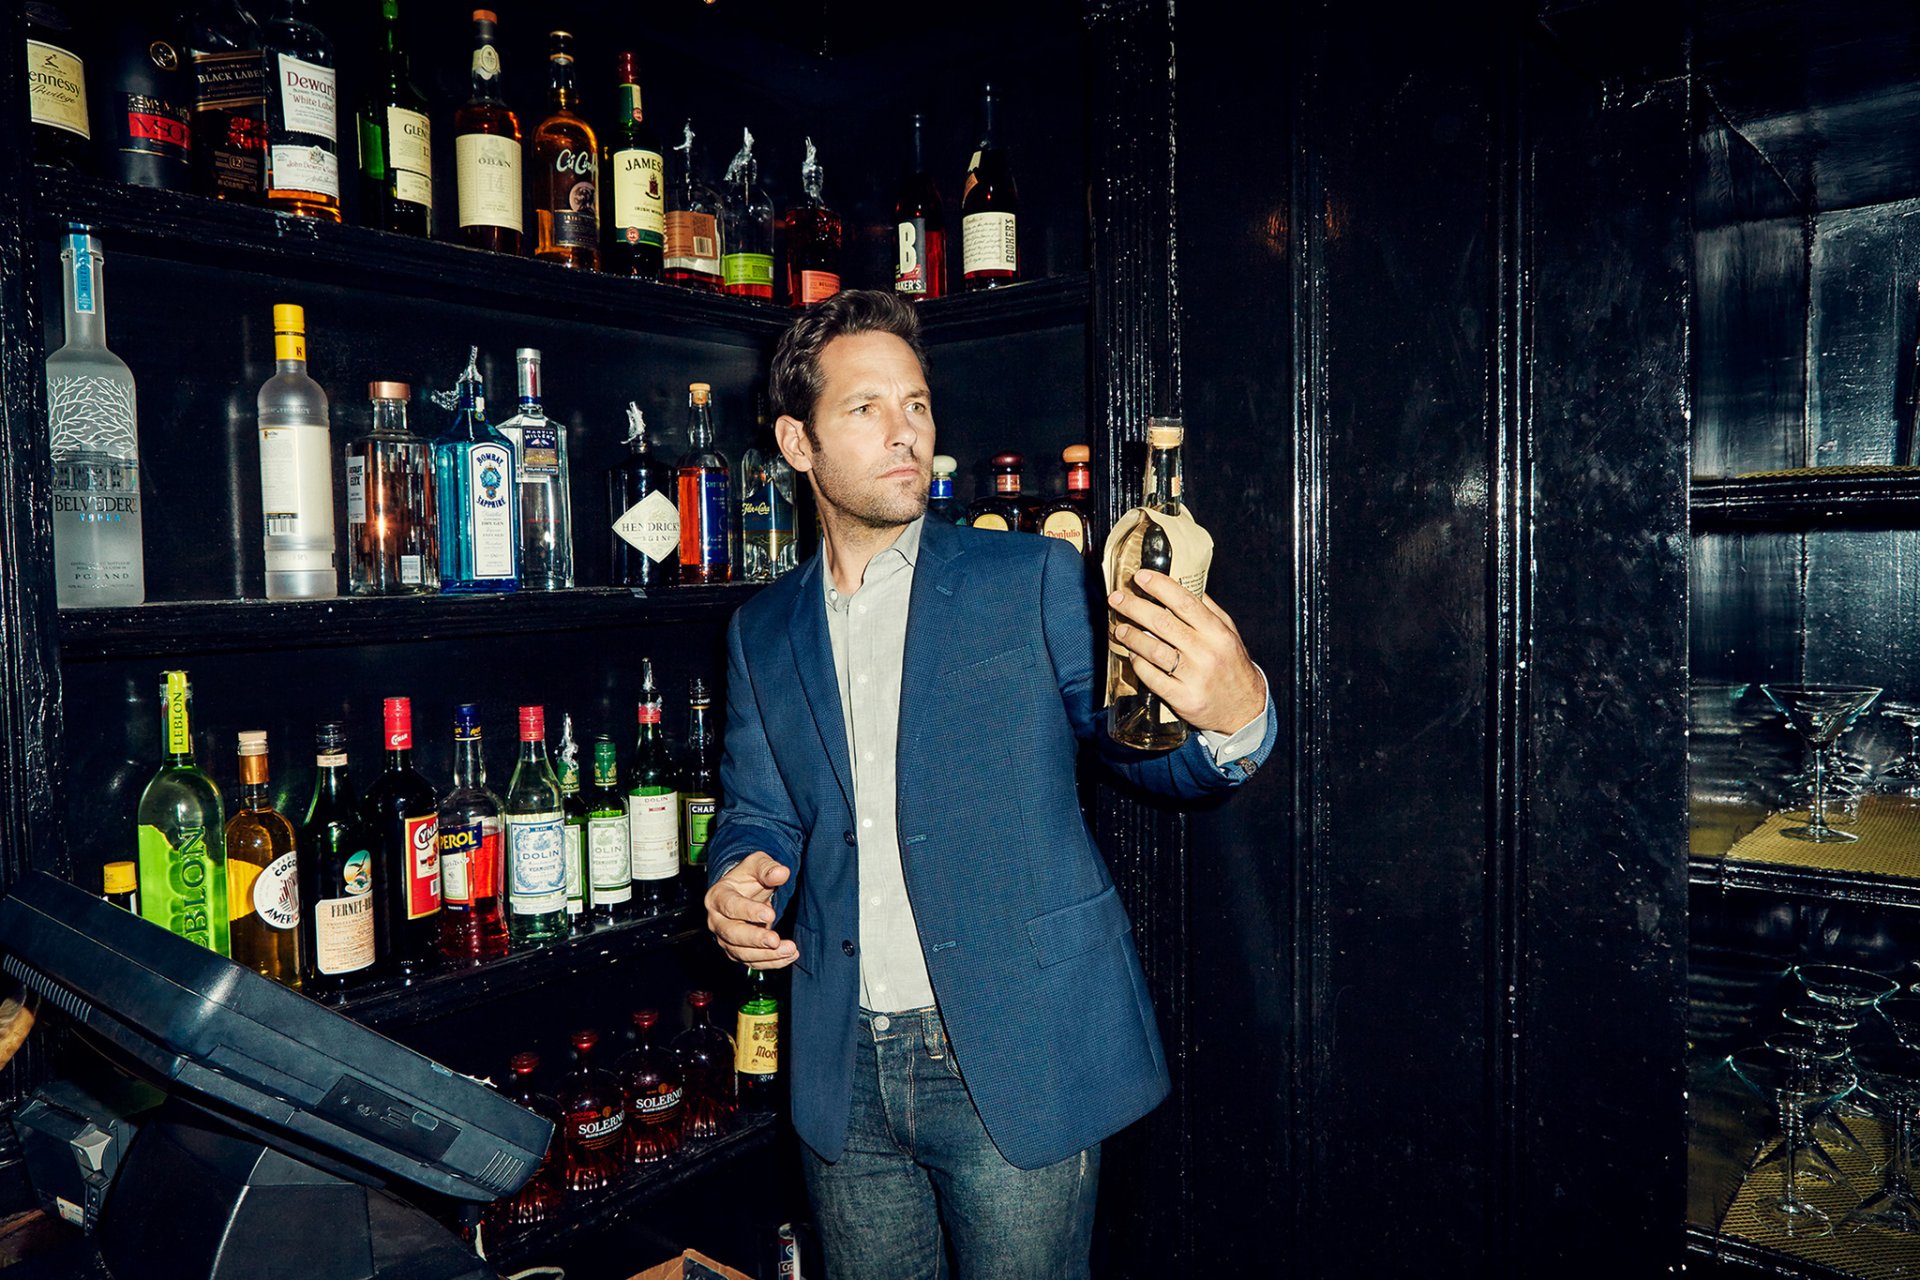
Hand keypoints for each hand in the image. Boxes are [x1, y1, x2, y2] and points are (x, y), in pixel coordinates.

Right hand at [704, 852, 798, 968]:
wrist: (743, 892)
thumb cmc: (749, 877)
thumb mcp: (757, 864)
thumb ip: (768, 868)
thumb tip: (781, 873)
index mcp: (718, 896)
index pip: (730, 906)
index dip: (749, 912)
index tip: (770, 915)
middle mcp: (717, 920)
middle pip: (732, 934)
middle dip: (755, 939)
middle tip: (775, 940)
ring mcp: (725, 938)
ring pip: (741, 953)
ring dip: (766, 955)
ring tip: (790, 950)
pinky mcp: (736, 951)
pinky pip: (751, 962)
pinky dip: (770, 962)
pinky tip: (789, 957)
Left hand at [1109, 570, 1265, 733]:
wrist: (1244, 708)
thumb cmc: (1232, 665)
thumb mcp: (1228, 633)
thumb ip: (1208, 610)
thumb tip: (1182, 585)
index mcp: (1217, 633)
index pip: (1185, 602)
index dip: (1160, 587)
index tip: (1141, 576)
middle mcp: (1206, 652)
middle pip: (1163, 623)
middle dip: (1135, 607)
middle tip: (1117, 598)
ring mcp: (1194, 677)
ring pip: (1154, 650)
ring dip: (1132, 636)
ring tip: (1120, 628)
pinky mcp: (1183, 698)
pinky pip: (1153, 678)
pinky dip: (1139, 664)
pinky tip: (1133, 655)